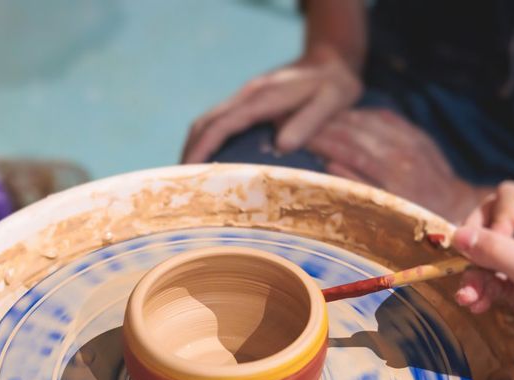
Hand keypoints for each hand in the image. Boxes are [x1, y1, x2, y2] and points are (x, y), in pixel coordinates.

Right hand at [182, 47, 361, 163]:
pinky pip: (218, 124)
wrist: (331, 60)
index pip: (222, 124)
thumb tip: (283, 146)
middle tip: (179, 185)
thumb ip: (309, 121)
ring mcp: (245, 98)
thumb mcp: (332, 99)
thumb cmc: (335, 84)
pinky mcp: (247, 104)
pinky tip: (207, 165)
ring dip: (194, 148)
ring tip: (188, 180)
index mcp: (263, 96)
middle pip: (205, 123)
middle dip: (190, 153)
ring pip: (207, 122)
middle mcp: (248, 95)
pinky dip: (206, 143)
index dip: (203, 148)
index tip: (189, 172)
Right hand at [306, 108, 482, 220]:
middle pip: (356, 131)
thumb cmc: (418, 219)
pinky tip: (350, 114)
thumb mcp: (387, 211)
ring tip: (320, 116)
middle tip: (302, 121)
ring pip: (370, 121)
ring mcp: (412, 141)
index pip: (348, 149)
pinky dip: (366, 114)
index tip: (300, 136)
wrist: (457, 209)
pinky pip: (387, 118)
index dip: (323, 140)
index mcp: (392, 175)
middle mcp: (402, 153)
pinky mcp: (418, 135)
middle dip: (327, 124)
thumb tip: (329, 164)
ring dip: (343, 116)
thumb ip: (358, 186)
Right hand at [448, 182, 513, 371]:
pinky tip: (476, 304)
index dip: (494, 220)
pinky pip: (488, 280)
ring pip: (483, 256)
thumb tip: (455, 237)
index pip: (507, 199)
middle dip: (475, 250)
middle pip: (489, 225)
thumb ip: (498, 252)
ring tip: (468, 297)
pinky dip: (478, 291)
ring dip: (472, 275)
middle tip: (468, 269)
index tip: (495, 247)